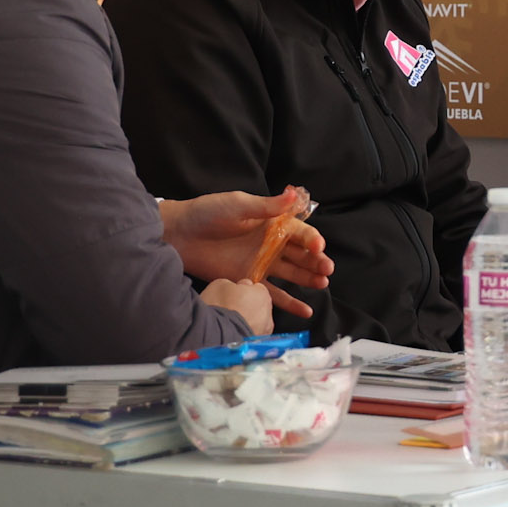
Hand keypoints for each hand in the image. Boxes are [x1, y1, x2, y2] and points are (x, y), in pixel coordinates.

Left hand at [159, 189, 331, 316]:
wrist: (180, 234)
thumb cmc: (208, 212)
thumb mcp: (238, 204)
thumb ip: (266, 206)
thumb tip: (294, 195)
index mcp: (271, 223)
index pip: (298, 232)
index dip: (311, 239)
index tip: (318, 247)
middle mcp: (271, 244)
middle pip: (300, 254)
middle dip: (315, 261)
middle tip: (327, 269)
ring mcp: (261, 264)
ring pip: (292, 273)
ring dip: (308, 278)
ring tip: (322, 284)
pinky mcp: (250, 281)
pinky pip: (273, 294)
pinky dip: (289, 302)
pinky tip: (305, 310)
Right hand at [199, 278, 273, 335]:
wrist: (215, 335)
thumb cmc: (218, 309)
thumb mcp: (220, 285)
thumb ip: (231, 285)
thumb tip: (230, 288)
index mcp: (262, 294)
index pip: (255, 288)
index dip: (241, 291)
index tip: (231, 295)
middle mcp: (267, 313)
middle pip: (256, 307)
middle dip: (244, 308)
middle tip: (227, 310)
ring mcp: (263, 332)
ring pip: (254, 324)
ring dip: (244, 323)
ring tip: (226, 325)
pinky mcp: (257, 347)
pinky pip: (249, 337)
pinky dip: (242, 336)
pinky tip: (229, 336)